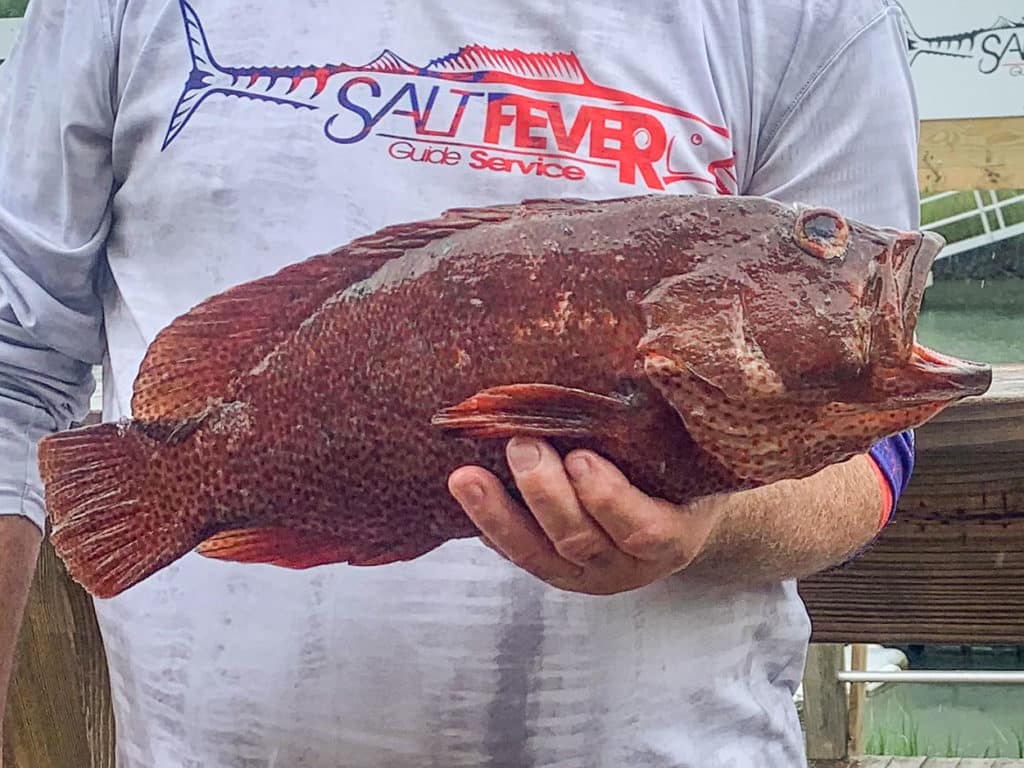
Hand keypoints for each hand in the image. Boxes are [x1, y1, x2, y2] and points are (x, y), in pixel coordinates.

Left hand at [447, 437, 724, 594]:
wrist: (675, 511)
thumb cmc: (685, 469)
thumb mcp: (692, 454)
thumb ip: (671, 425)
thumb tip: (651, 360)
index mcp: (672, 537)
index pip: (643, 530)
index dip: (609, 499)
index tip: (581, 457)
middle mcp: (627, 565)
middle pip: (579, 540)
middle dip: (544, 493)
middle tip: (521, 444)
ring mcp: (585, 573)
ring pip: (536, 554)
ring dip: (498, 514)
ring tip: (466, 477)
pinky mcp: (552, 569)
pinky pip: (515, 554)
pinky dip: (488, 527)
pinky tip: (467, 496)